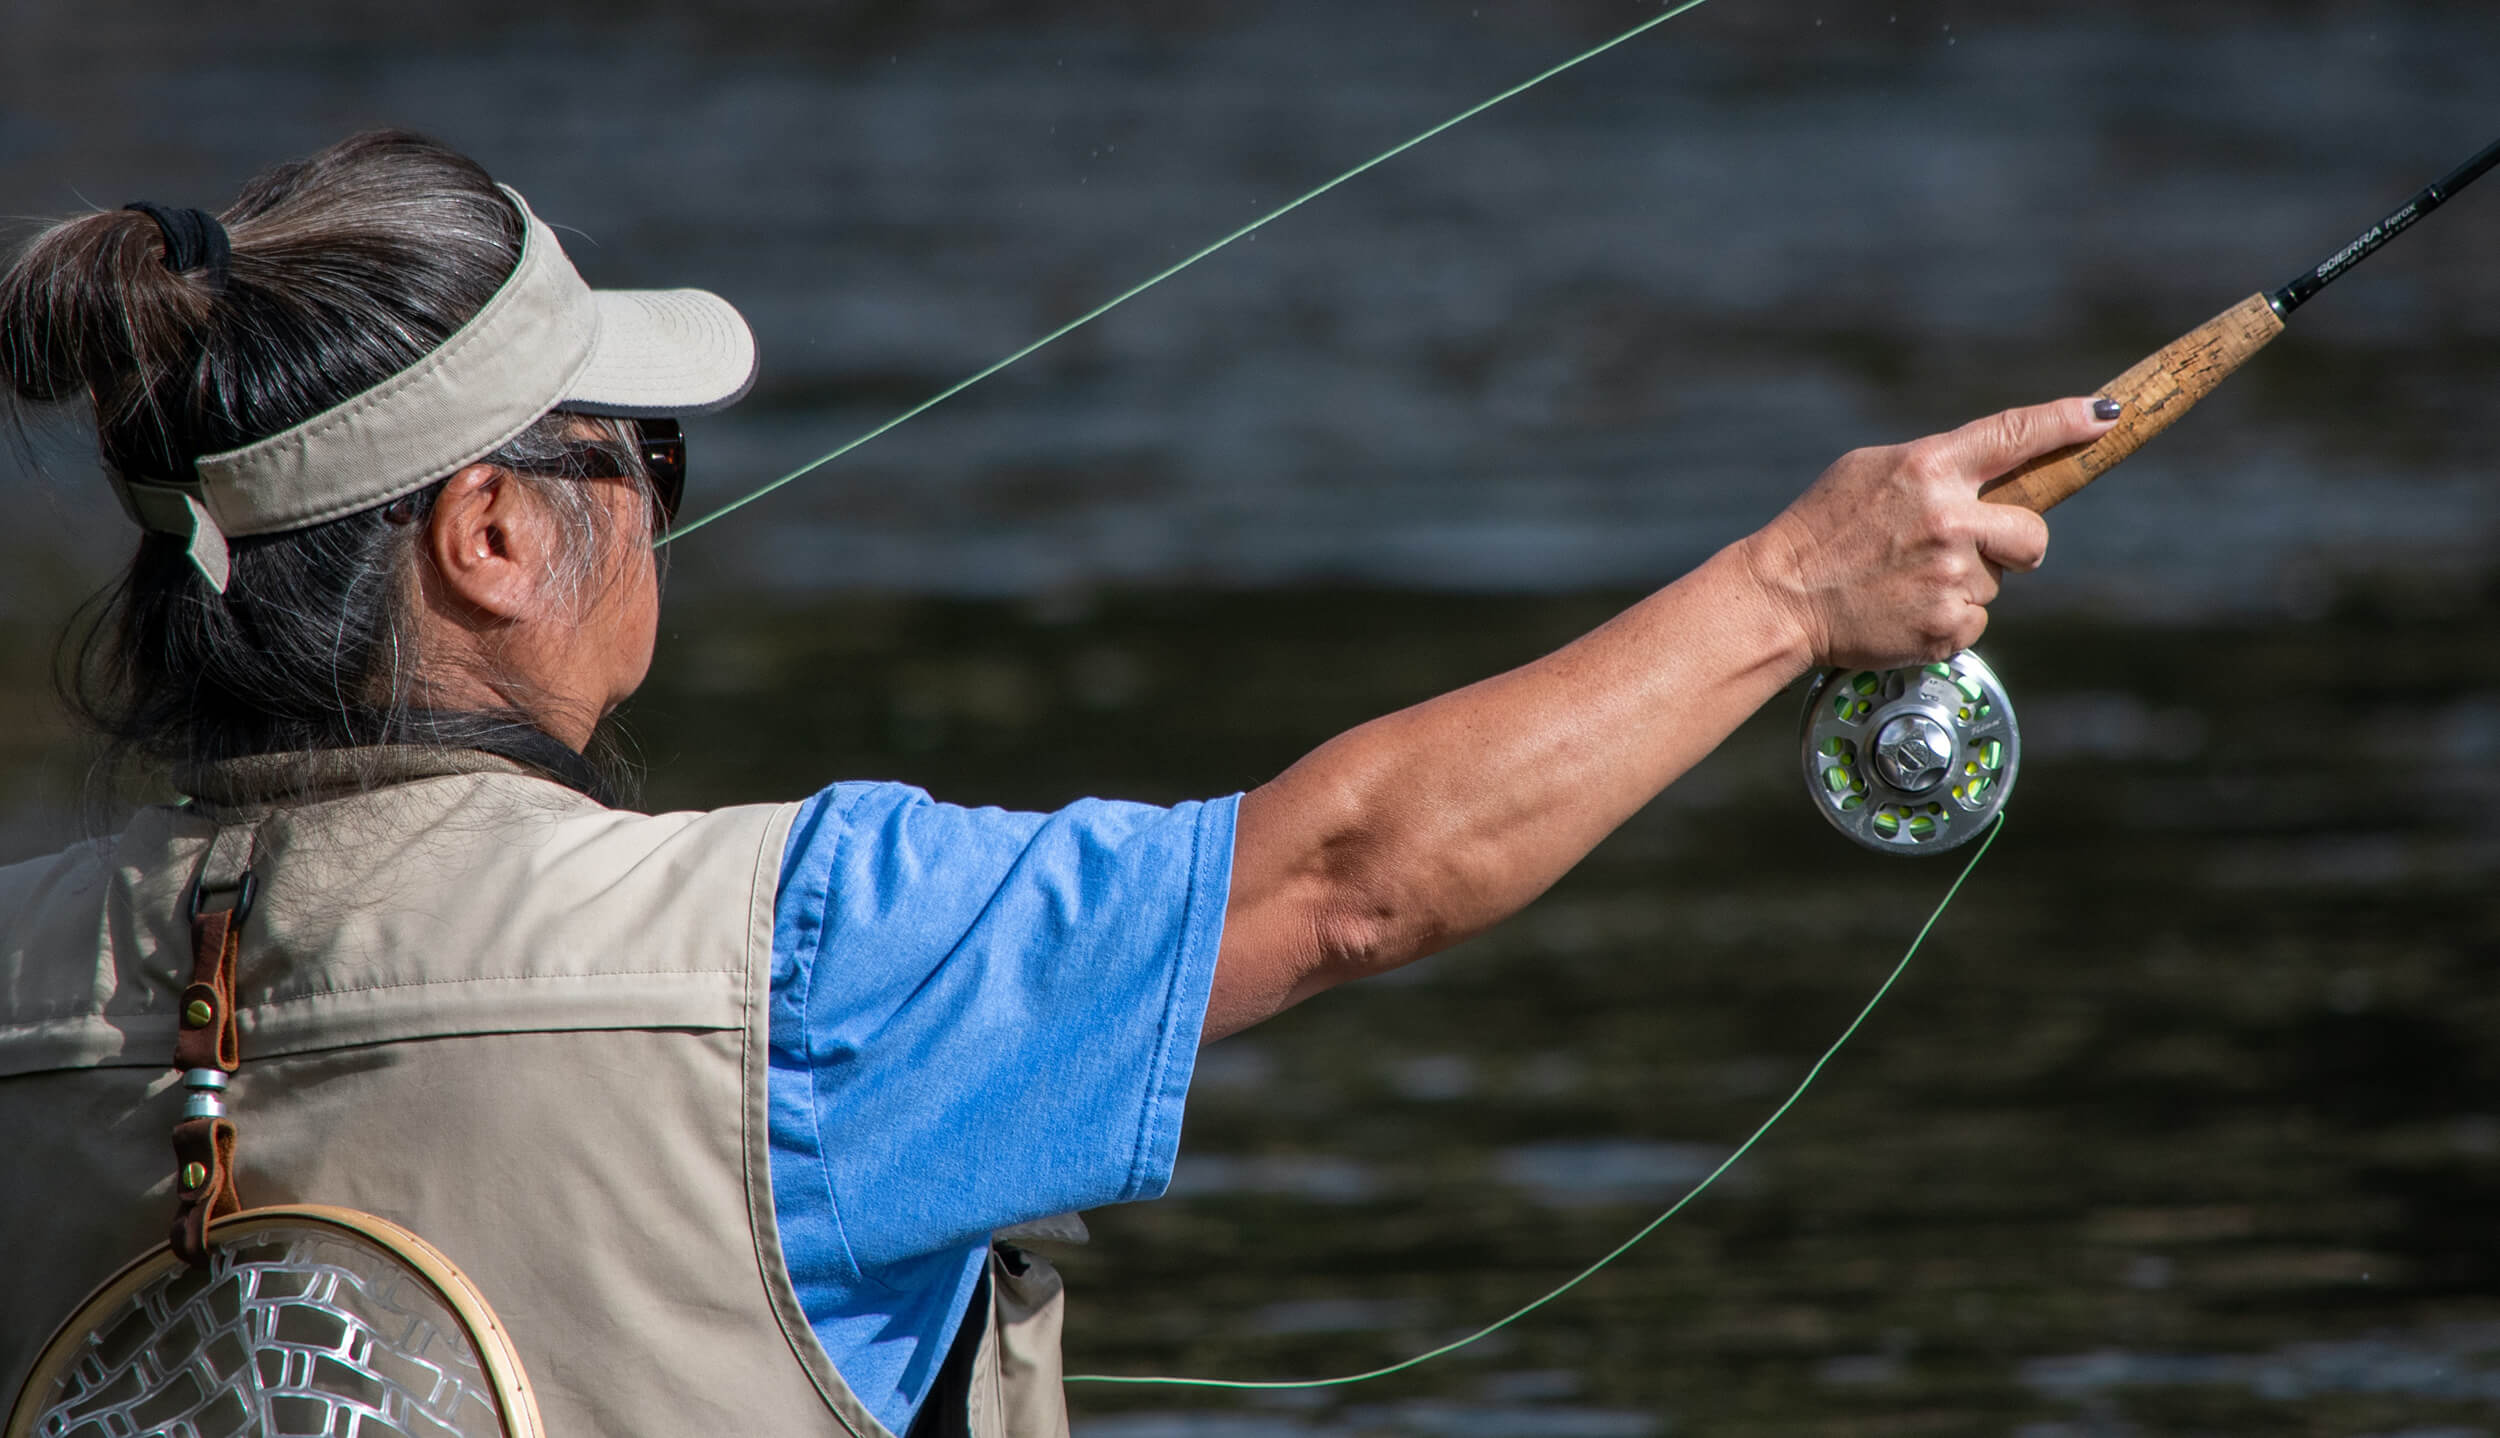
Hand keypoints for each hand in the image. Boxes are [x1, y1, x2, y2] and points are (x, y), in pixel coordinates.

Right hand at [1739, 397, 2117, 670]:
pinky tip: (1903, 609)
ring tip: (1905, 581)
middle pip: (2033, 533)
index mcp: (1928, 468)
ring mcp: (1950, 576)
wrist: (1779, 598)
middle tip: (1970, 549)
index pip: (2015, 434)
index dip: (2068, 422)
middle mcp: (1948, 520)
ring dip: (1964, 582)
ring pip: (1997, 581)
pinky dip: (1946, 619)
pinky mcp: (1945, 625)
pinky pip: (1975, 621)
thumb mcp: (1869, 471)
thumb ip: (1934, 468)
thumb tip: (1990, 473)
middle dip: (2018, 544)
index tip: (2105, 416)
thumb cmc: (1820, 529)